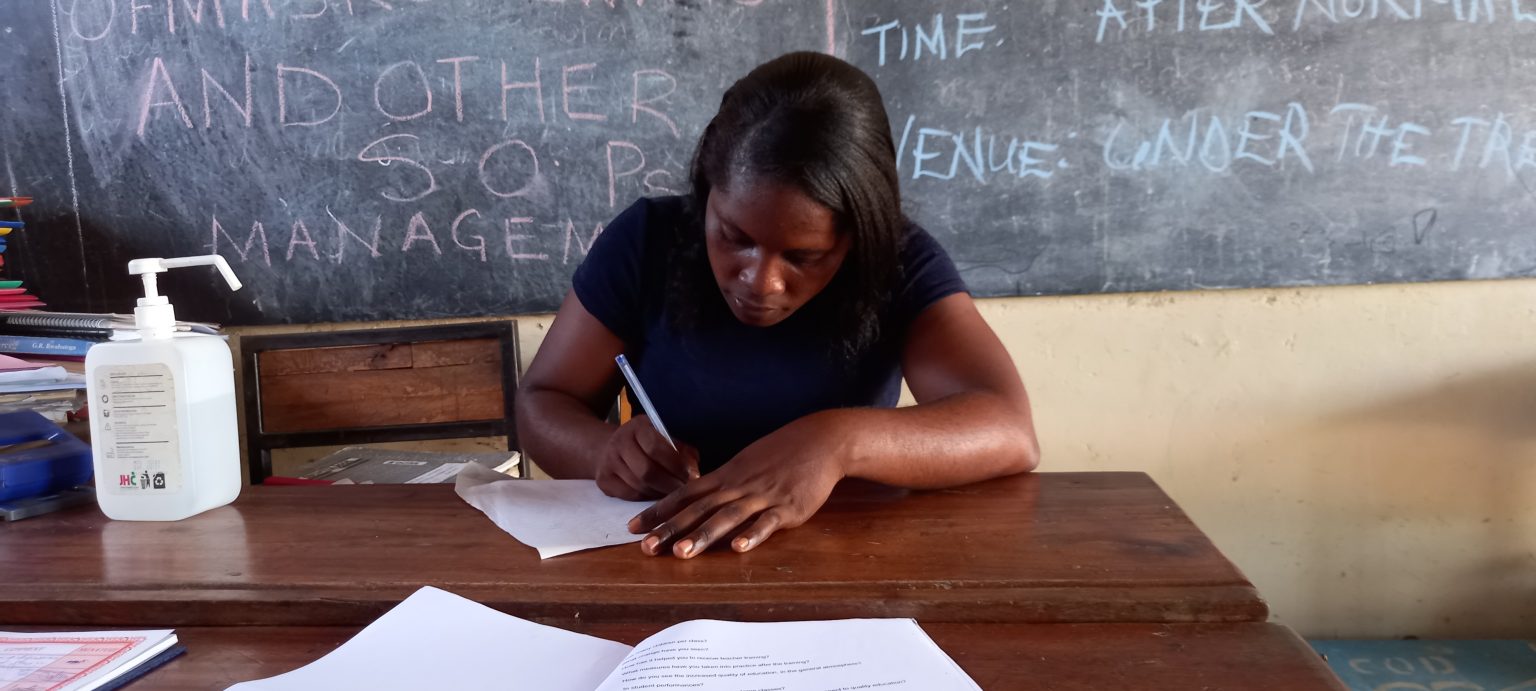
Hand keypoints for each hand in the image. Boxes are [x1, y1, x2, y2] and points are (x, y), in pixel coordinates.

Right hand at [595, 416, 698, 500]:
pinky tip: (657, 496)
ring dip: (660, 493)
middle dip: (669, 484)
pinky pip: (630, 495)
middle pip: (646, 471)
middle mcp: (619, 442)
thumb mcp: (664, 437)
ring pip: (639, 486)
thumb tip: (695, 472)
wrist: (607, 447)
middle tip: (684, 491)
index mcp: (638, 426)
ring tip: (674, 495)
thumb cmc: (645, 443)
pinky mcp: (603, 481)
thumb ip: (682, 451)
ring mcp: (608, 462)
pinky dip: (647, 498)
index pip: (656, 447)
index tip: (692, 476)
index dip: (676, 465)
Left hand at [628, 418, 845, 557]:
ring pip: (727, 518)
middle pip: (698, 509)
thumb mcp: (745, 464)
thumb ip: (723, 484)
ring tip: (681, 553)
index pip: (684, 495)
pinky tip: (738, 548)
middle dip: (670, 529)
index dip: (658, 511)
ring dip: (703, 536)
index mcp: (726, 476)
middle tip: (645, 548)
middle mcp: (738, 486)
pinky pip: (767, 523)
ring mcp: (762, 497)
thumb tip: (699, 500)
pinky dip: (752, 535)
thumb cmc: (781, 454)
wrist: (820, 441)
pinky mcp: (787, 508)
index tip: (632, 527)